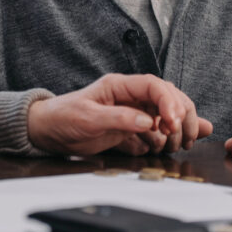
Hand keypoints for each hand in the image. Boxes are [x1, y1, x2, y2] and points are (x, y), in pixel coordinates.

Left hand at [27, 74, 211, 155]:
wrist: (50, 130)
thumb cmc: (64, 118)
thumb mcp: (88, 118)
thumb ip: (118, 118)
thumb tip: (148, 122)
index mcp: (119, 86)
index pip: (154, 86)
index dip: (169, 102)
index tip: (173, 124)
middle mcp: (131, 96)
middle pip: (169, 97)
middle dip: (181, 115)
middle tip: (181, 138)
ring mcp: (134, 111)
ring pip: (169, 113)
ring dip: (179, 128)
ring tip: (177, 145)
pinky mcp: (133, 127)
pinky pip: (160, 128)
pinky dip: (172, 135)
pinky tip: (178, 144)